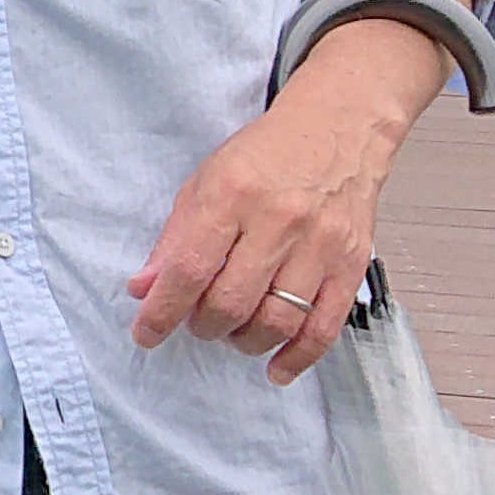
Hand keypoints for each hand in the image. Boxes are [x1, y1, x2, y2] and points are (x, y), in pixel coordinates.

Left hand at [127, 18, 442, 381]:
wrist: (339, 127)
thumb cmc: (267, 155)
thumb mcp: (206, 180)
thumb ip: (174, 238)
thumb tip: (144, 289)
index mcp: (232, 194)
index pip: (189, 268)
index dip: (162, 311)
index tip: (146, 333)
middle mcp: (278, 220)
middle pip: (231, 302)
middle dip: (203, 326)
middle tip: (197, 321)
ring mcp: (320, 245)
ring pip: (276, 321)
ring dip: (243, 341)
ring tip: (233, 331)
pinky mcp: (351, 264)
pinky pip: (324, 328)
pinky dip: (296, 358)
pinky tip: (275, 367)